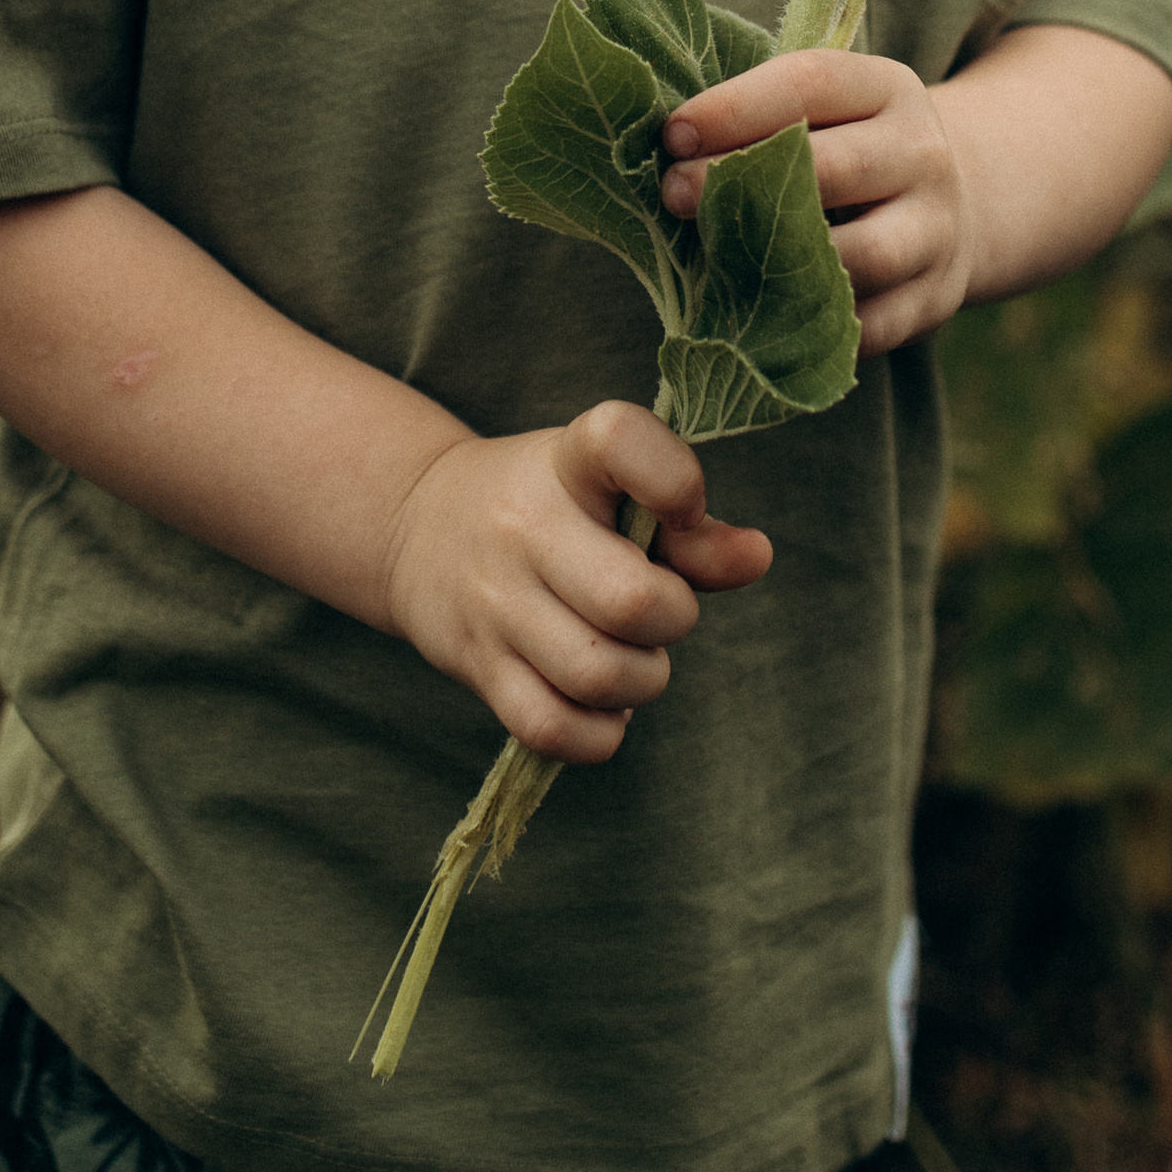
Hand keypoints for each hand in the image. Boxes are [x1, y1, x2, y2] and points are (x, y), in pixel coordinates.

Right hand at [379, 400, 771, 763]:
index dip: (674, 479)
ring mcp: (494, 602)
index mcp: (566, 462)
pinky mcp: (478, 667)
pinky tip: (600, 703)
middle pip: (631, 601)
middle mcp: (523, 527)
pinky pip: (555, 729)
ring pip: (599, 676)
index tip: (682, 509)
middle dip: (673, 619)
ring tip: (632, 658)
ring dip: (642, 680)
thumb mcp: (609, 489)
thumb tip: (756, 558)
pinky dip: (599, 731)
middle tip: (659, 611)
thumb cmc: (547, 506)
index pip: (619, 440)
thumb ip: (690, 528)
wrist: (415, 526)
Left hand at [659, 51, 972, 357]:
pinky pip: (871, 326)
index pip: (812, 83)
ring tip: (710, 263)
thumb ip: (761, 120)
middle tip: (672, 194)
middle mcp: (923, 153)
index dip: (735, 107)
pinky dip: (812, 329)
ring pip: (864, 255)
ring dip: (780, 262)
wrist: (953, 204)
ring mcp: (935, 230)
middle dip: (744, 181)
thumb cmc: (849, 149)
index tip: (673, 134)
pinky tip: (753, 319)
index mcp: (888, 90)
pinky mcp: (934, 298)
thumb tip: (664, 151)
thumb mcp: (826, 111)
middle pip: (838, 168)